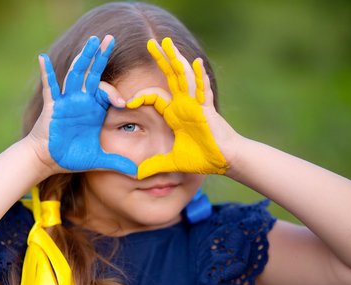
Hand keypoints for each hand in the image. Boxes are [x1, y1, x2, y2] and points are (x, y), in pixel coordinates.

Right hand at [38, 36, 136, 174]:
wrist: (48, 161)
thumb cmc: (71, 157)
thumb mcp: (99, 159)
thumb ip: (118, 163)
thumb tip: (139, 174)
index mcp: (93, 109)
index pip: (107, 91)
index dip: (116, 93)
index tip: (123, 103)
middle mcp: (81, 101)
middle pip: (92, 73)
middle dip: (100, 56)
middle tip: (109, 38)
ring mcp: (66, 101)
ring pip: (75, 75)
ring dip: (83, 58)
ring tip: (91, 41)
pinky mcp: (52, 107)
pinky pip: (49, 88)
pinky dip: (46, 73)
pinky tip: (42, 57)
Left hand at [127, 37, 228, 178]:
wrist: (225, 161)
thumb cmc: (203, 158)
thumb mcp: (173, 162)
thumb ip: (155, 165)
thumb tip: (137, 175)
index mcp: (175, 113)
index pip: (154, 97)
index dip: (140, 97)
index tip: (125, 103)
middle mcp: (185, 104)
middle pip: (171, 77)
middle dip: (161, 59)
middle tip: (151, 43)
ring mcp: (197, 104)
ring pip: (184, 77)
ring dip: (176, 60)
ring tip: (168, 43)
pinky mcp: (207, 109)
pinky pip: (203, 90)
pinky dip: (199, 77)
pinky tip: (196, 63)